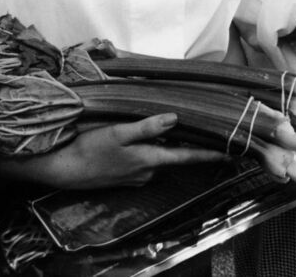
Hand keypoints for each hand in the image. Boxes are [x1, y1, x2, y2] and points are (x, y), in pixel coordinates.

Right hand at [0, 113, 227, 189]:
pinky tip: (150, 136)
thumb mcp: (118, 132)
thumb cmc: (90, 148)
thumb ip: (147, 127)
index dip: (211, 154)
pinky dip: (154, 148)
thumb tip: (175, 118)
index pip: (188, 156)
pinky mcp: (126, 175)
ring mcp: (136, 175)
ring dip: (170, 144)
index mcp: (150, 159)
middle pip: (177, 155)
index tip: (232, 152)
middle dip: (193, 143)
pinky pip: (148, 159)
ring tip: (183, 125)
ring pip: (161, 156)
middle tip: (212, 129)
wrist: (63, 169)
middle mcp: (148, 171)